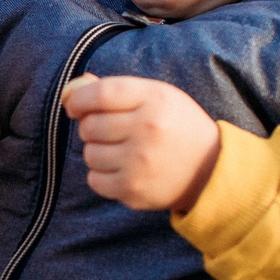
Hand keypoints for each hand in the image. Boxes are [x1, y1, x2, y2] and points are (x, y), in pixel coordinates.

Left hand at [65, 75, 221, 211]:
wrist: (210, 169)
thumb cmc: (176, 126)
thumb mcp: (157, 97)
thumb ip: (116, 90)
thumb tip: (70, 91)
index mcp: (154, 100)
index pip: (100, 94)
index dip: (78, 99)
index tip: (73, 106)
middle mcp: (147, 129)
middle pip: (90, 126)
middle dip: (91, 127)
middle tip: (110, 132)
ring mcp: (139, 162)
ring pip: (89, 154)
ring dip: (97, 152)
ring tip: (120, 152)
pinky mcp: (134, 189)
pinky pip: (94, 179)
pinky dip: (101, 175)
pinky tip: (122, 170)